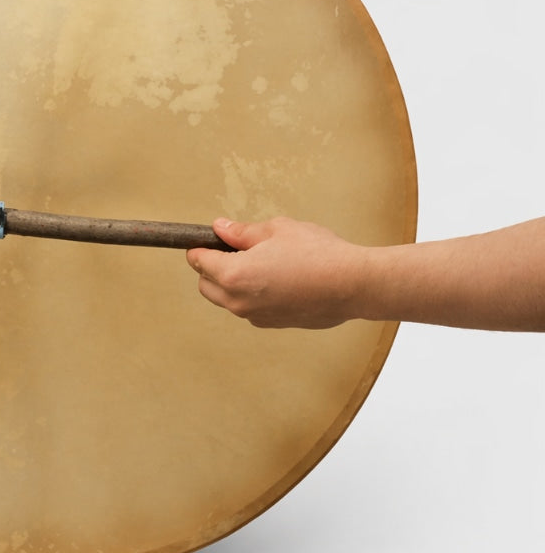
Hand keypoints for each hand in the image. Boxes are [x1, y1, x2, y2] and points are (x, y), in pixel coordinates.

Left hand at [186, 217, 365, 328]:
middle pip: (206, 285)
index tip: (206, 239)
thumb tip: (220, 228)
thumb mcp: (276, 230)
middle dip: (211, 267)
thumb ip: (242, 232)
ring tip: (259, 262)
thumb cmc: (317, 254)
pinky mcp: (272, 324)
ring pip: (226, 300)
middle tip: (233, 249)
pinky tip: (275, 279)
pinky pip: (249, 308)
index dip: (200, 247)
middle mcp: (239, 302)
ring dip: (230, 283)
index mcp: (234, 276)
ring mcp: (255, 316)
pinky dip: (251, 295)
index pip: (199, 262)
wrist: (354, 285)